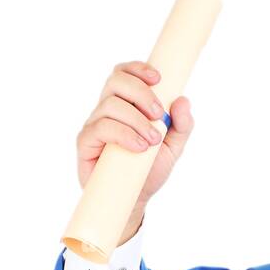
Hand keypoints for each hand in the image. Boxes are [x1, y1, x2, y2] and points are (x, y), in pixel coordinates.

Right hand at [75, 60, 194, 210]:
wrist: (133, 200)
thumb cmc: (149, 170)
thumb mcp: (173, 148)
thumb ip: (181, 126)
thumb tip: (183, 100)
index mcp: (126, 103)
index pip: (125, 73)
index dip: (138, 69)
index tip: (159, 78)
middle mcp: (108, 109)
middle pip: (116, 81)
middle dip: (141, 93)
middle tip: (159, 115)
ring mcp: (95, 124)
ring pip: (110, 104)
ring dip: (136, 120)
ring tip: (153, 141)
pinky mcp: (86, 142)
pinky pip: (101, 127)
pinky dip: (123, 134)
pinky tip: (139, 147)